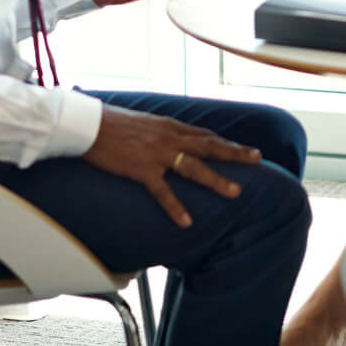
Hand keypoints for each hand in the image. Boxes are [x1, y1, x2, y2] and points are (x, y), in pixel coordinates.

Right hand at [82, 104, 261, 227]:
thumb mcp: (143, 123)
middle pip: (209, 145)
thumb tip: (171, 140)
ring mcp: (157, 153)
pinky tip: (186, 222)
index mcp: (169, 126)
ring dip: (216, 180)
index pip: (204, 134)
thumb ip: (159, 132)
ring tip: (235, 192)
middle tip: (257, 159)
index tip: (244, 149)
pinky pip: (162, 191)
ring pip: (193, 167)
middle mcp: (169, 137)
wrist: (87, 124)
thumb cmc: (111, 124)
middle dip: (235, 153)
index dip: (225, 142)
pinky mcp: (140, 169)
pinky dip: (175, 206)